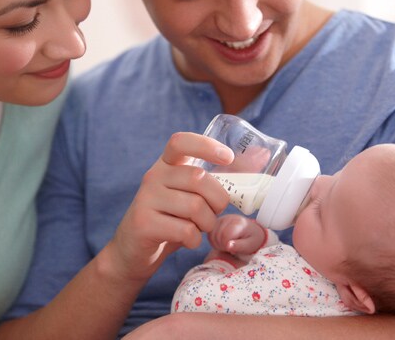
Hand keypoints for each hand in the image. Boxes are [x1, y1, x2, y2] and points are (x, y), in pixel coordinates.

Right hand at [106, 132, 233, 280]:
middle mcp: (153, 177)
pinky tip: (187, 240)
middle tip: (216, 212)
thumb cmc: (171, 220)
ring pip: (194, 206)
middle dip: (218, 199)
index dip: (206, 145)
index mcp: (166, 165)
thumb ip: (216, 179)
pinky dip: (194, 239)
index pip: (181, 142)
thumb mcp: (189, 195)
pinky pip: (184, 230)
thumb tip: (261, 156)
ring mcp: (146, 199)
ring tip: (200, 228)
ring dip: (207, 223)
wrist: (133, 252)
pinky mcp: (144, 223)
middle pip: (198, 178)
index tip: (228, 157)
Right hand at [208, 214, 266, 254]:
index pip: (225, 235)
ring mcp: (221, 218)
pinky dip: (213, 240)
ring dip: (217, 243)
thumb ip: (239, 246)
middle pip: (217, 235)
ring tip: (226, 245)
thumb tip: (228, 246)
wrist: (252, 231)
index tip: (232, 250)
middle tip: (230, 248)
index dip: (226, 246)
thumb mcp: (249, 245)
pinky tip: (221, 242)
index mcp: (239, 223)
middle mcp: (229, 218)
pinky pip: (209, 233)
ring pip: (211, 234)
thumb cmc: (251, 239)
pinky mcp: (216, 221)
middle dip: (221, 245)